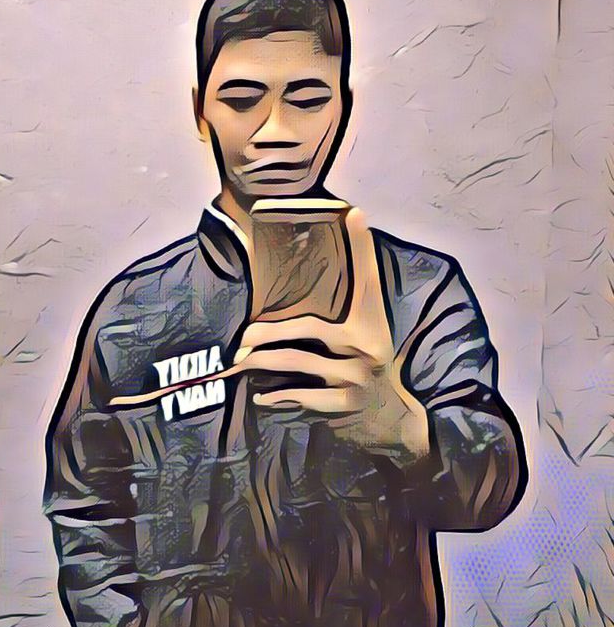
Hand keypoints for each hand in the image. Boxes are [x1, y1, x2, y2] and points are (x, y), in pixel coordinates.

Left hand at [233, 207, 429, 461]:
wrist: (389, 413)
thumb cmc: (367, 360)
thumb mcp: (367, 327)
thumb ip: (352, 292)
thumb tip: (347, 228)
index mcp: (371, 322)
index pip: (366, 279)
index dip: (362, 247)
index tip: (356, 213)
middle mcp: (367, 346)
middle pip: (308, 328)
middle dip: (267, 331)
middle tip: (240, 333)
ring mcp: (357, 377)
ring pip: (298, 361)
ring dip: (262, 361)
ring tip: (236, 360)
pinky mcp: (345, 404)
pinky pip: (304, 395)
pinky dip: (280, 396)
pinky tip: (260, 395)